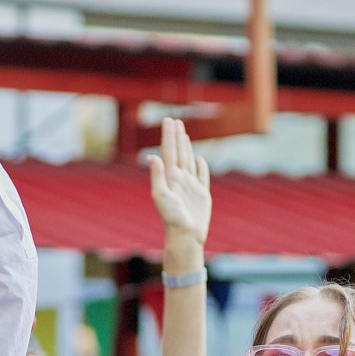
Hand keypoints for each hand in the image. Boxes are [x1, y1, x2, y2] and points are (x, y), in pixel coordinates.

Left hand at [147, 117, 211, 246]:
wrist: (185, 235)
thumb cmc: (171, 218)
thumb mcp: (161, 196)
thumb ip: (157, 176)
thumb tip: (152, 157)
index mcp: (170, 178)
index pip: (169, 151)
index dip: (169, 136)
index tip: (168, 120)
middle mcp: (179, 179)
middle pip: (178, 152)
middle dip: (177, 136)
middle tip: (175, 121)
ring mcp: (191, 186)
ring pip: (189, 161)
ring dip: (187, 147)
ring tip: (184, 134)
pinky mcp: (202, 195)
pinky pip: (202, 176)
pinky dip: (201, 167)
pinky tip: (199, 159)